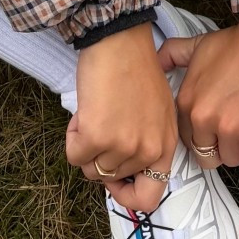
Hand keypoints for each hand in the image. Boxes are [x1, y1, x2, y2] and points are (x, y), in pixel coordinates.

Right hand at [63, 22, 177, 215]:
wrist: (119, 40)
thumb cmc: (134, 68)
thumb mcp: (156, 112)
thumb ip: (145, 142)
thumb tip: (119, 170)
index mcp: (166, 145)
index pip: (149, 197)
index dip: (126, 194)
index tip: (113, 179)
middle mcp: (149, 150)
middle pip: (111, 179)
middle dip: (100, 156)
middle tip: (102, 124)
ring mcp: (124, 145)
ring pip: (90, 169)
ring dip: (85, 144)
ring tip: (94, 114)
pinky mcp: (97, 136)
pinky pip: (74, 155)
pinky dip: (72, 136)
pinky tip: (84, 112)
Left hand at [158, 12, 238, 183]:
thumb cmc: (238, 42)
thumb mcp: (198, 45)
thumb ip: (172, 55)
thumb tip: (157, 64)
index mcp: (187, 101)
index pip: (187, 140)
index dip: (203, 135)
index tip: (215, 127)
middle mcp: (204, 118)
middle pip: (206, 156)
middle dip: (219, 147)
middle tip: (234, 130)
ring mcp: (231, 129)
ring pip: (231, 161)